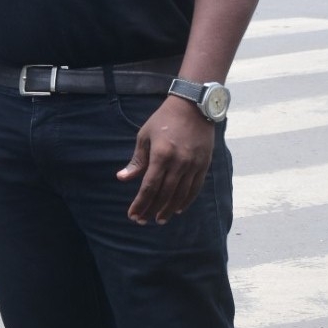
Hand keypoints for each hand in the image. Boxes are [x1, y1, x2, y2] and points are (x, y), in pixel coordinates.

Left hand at [116, 97, 215, 224]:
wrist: (193, 107)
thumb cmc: (164, 120)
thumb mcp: (144, 136)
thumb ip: (137, 160)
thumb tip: (123, 178)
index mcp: (161, 155)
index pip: (149, 186)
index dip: (140, 203)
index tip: (132, 215)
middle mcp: (178, 163)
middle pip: (164, 194)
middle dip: (151, 209)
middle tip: (143, 221)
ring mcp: (193, 164)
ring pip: (180, 194)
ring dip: (169, 209)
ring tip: (159, 219)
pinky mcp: (204, 164)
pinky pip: (195, 188)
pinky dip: (186, 200)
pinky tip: (178, 209)